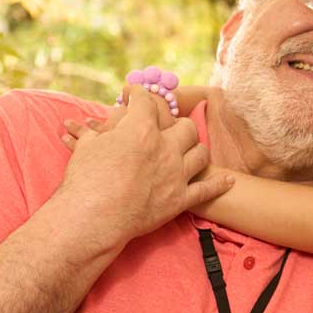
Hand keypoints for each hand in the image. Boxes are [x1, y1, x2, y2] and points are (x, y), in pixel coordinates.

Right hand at [55, 87, 232, 248]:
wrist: (93, 218)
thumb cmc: (85, 181)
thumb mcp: (87, 147)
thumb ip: (97, 133)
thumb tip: (92, 127)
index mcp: (141, 130)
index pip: (147, 102)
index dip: (140, 95)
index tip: (135, 95)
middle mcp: (165, 148)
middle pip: (186, 127)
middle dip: (177, 124)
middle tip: (168, 127)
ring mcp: (176, 174)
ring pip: (201, 153)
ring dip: (196, 149)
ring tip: (190, 150)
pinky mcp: (180, 199)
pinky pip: (208, 189)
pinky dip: (219, 184)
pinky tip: (228, 180)